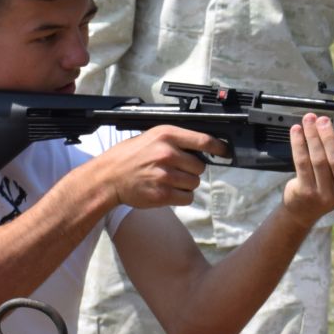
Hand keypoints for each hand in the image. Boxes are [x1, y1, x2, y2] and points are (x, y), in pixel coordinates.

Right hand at [95, 125, 225, 209]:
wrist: (108, 177)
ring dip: (187, 184)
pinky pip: (187, 198)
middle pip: (200, 166)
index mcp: (166, 135)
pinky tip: (168, 191)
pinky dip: (181, 197)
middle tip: (176, 170)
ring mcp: (165, 175)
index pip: (203, 140)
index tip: (225, 152)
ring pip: (194, 183)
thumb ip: (176, 140)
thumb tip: (202, 146)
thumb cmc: (130, 156)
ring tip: (169, 180)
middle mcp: (167, 153)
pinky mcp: (162, 194)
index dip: (218, 147)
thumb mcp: (152, 137)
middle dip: (192, 170)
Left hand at [281, 113, 333, 224]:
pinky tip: (296, 131)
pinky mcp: (306, 192)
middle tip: (323, 120)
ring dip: (312, 136)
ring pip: (318, 159)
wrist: (306, 208)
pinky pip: (302, 163)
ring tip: (309, 120)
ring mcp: (325, 194)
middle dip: (329, 136)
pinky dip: (298, 144)